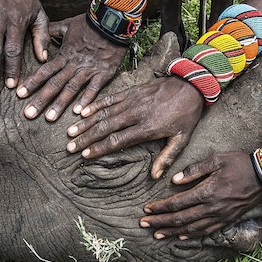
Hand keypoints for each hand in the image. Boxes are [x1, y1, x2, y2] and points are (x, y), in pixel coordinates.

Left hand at [17, 14, 127, 121]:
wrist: (112, 21)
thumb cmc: (90, 23)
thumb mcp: (67, 24)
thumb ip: (52, 31)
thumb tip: (38, 33)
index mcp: (64, 55)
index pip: (45, 71)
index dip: (32, 83)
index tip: (19, 94)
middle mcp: (74, 65)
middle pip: (54, 84)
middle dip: (40, 100)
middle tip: (28, 114)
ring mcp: (89, 70)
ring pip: (71, 89)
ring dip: (60, 104)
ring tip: (49, 118)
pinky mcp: (104, 73)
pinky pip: (94, 88)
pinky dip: (87, 100)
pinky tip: (79, 113)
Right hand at [66, 77, 203, 178]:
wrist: (191, 85)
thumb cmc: (186, 114)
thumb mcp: (182, 138)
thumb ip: (167, 157)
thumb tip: (155, 176)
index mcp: (147, 127)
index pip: (117, 140)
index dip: (100, 148)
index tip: (85, 154)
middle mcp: (135, 114)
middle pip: (105, 127)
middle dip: (86, 138)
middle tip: (70, 147)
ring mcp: (132, 101)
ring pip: (104, 113)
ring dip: (86, 123)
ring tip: (71, 132)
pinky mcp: (131, 91)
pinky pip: (110, 99)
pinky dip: (95, 105)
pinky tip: (82, 111)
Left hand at [139, 152, 261, 239]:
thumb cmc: (240, 163)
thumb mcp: (216, 159)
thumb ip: (194, 170)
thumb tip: (174, 181)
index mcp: (207, 192)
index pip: (177, 203)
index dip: (160, 207)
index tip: (147, 209)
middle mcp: (212, 208)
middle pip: (180, 219)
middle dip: (160, 222)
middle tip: (143, 224)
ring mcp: (220, 216)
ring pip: (191, 228)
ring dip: (172, 232)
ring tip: (157, 234)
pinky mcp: (227, 220)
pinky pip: (206, 232)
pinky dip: (191, 235)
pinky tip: (181, 237)